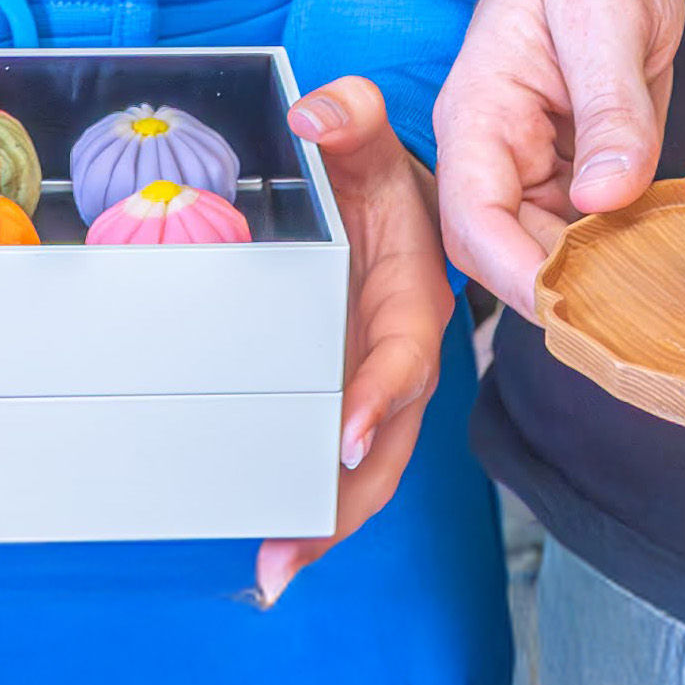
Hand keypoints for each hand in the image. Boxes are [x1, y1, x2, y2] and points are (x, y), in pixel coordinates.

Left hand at [254, 77, 452, 606]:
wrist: (389, 204)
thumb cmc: (376, 176)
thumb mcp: (367, 140)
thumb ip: (349, 117)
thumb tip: (315, 115)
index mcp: (414, 298)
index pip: (405, 354)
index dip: (382, 395)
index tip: (350, 435)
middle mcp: (400, 357)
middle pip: (389, 442)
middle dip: (346, 500)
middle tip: (293, 546)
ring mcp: (372, 390)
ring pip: (365, 471)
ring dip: (325, 522)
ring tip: (273, 569)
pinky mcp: (342, 405)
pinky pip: (335, 465)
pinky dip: (310, 509)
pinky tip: (269, 549)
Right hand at [432, 0, 684, 317]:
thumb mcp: (609, 14)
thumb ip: (610, 104)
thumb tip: (606, 196)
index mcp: (479, 113)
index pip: (473, 217)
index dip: (514, 272)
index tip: (570, 304)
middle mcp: (497, 151)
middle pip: (507, 252)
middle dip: (561, 289)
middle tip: (636, 311)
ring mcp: (536, 167)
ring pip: (550, 253)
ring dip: (596, 278)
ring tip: (657, 292)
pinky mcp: (576, 173)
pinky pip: (588, 232)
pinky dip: (620, 252)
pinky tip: (663, 258)